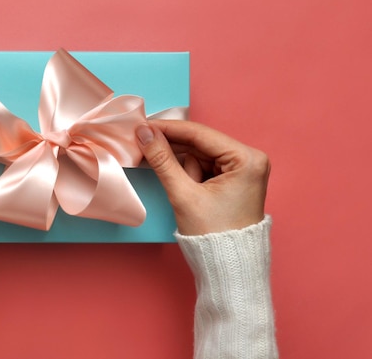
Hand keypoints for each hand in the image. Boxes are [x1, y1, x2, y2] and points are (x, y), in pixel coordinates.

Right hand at [135, 120, 269, 235]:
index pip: (200, 134)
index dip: (168, 128)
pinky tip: (171, 176)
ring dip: (179, 163)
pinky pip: (204, 166)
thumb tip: (144, 133)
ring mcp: (242, 169)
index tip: (143, 125)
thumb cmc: (213, 235)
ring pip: (199, 155)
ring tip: (166, 177)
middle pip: (200, 143)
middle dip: (172, 147)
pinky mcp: (234, 179)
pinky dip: (186, 171)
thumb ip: (162, 160)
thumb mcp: (183, 194)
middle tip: (142, 142)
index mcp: (247, 159)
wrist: (229, 267)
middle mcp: (249, 159)